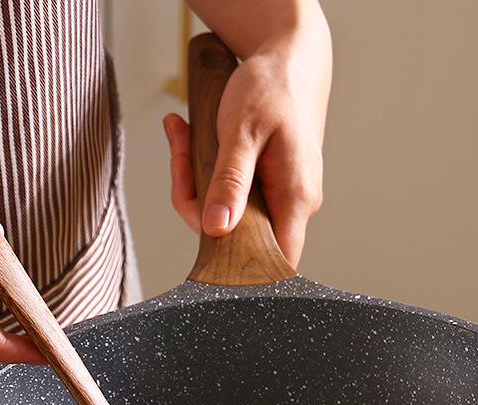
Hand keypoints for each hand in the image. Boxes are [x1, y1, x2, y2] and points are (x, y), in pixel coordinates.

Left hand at [166, 0, 331, 266]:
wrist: (284, 59)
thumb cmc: (272, 89)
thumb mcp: (243, 132)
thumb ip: (230, 182)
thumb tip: (217, 228)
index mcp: (295, 198)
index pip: (276, 261)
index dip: (243, 272)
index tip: (206, 258)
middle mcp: (290, 204)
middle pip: (236, 237)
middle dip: (198, 205)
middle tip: (182, 162)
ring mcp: (275, 196)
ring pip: (223, 214)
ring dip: (193, 180)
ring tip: (183, 137)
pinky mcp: (260, 187)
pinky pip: (223, 194)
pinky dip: (200, 170)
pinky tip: (187, 138)